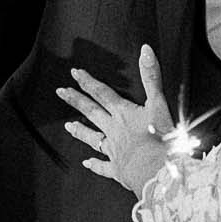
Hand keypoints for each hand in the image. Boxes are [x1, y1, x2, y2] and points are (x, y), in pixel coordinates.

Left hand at [59, 45, 172, 194]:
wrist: (157, 171)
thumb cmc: (159, 138)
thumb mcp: (159, 103)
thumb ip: (152, 76)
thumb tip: (145, 50)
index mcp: (124, 114)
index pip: (102, 93)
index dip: (88, 82)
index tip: (75, 73)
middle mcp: (114, 130)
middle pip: (91, 112)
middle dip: (76, 100)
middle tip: (61, 92)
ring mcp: (114, 151)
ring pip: (93, 138)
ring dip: (80, 131)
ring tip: (68, 126)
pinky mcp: (118, 170)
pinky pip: (103, 167)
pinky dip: (95, 165)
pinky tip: (87, 163)